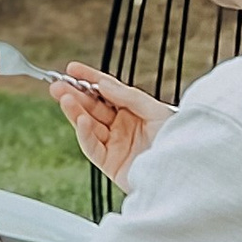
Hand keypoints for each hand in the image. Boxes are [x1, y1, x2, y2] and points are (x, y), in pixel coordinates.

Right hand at [53, 63, 175, 185]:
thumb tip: (103, 84)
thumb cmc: (177, 141)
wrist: (184, 172)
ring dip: (75, 111)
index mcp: (133, 111)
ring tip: (63, 98)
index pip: (106, 91)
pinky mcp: (110, 163)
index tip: (71, 69)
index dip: (89, 79)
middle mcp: (122, 126)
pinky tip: (80, 120)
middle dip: (74, 94)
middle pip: (93, 107)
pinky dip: (84, 133)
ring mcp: (114, 144)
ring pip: (88, 124)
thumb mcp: (156, 110)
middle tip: (57, 85)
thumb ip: (129, 96)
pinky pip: (92, 146)